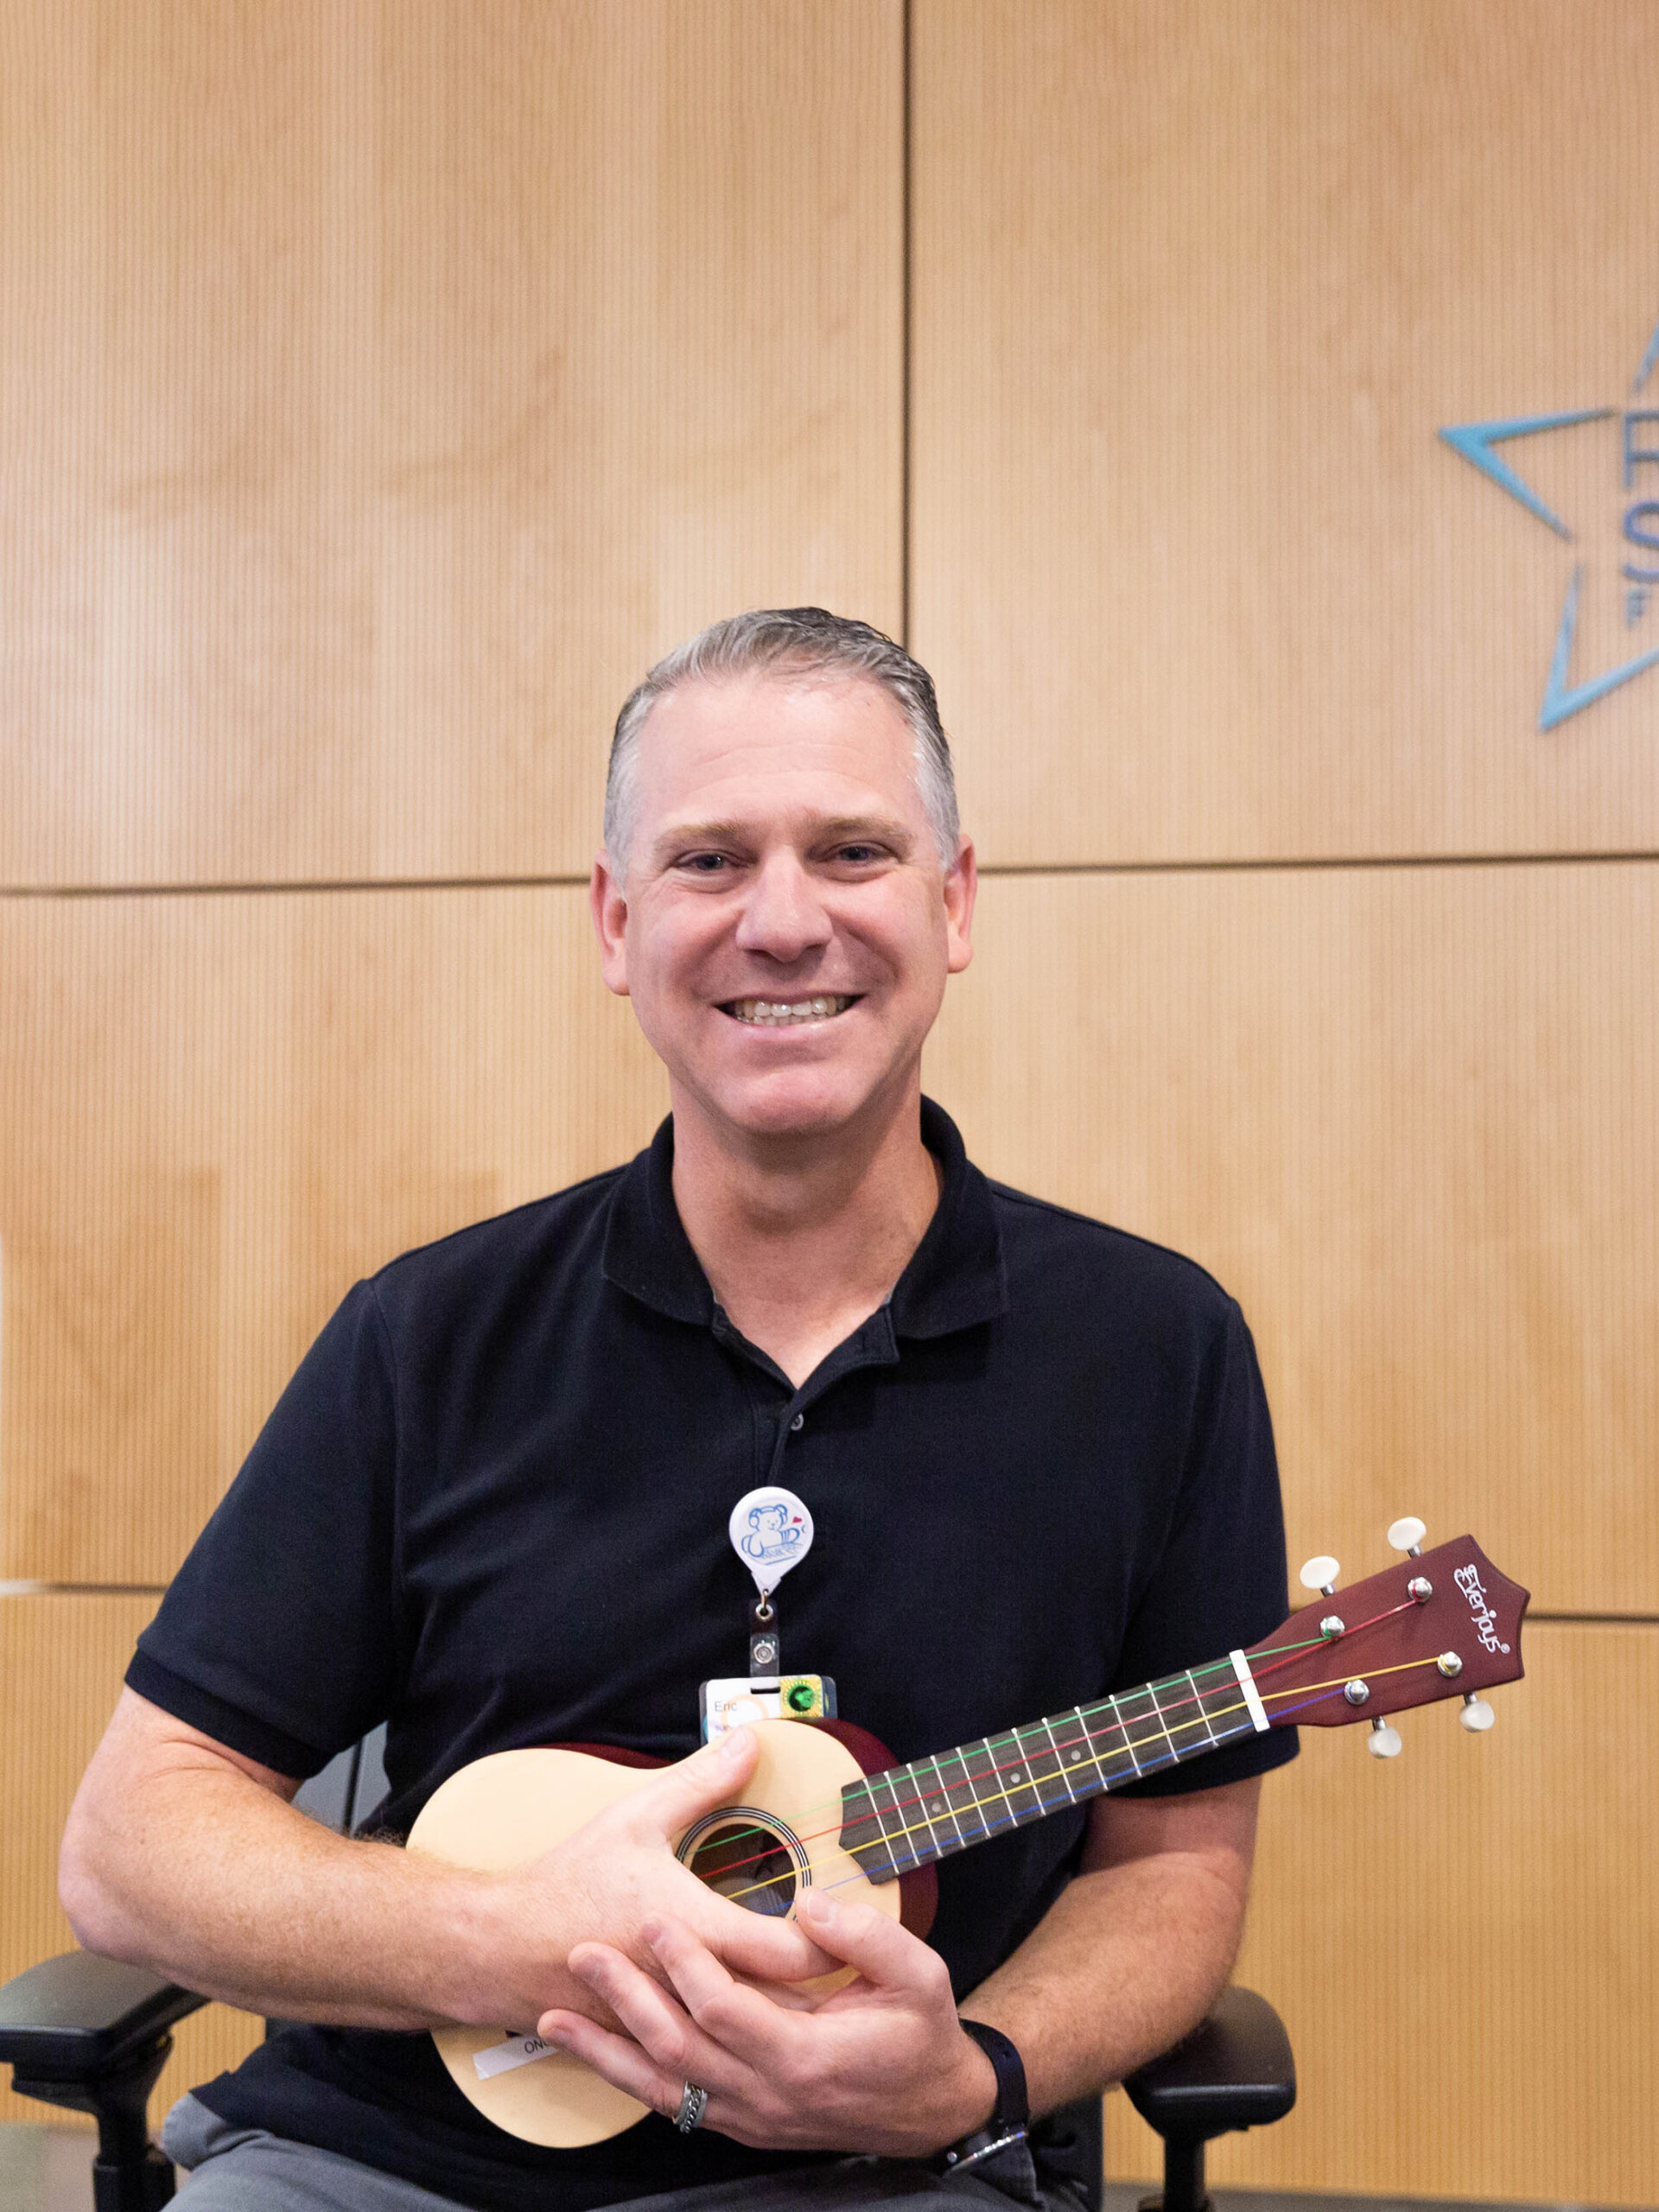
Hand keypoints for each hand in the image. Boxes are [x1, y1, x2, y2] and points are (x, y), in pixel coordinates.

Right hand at [473, 1729, 836, 2031]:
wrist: (502, 1945)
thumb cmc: (570, 1879)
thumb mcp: (637, 1814)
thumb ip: (701, 1780)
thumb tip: (749, 1741)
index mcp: (692, 1928)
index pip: (783, 1953)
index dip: (826, 1945)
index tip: (847, 1928)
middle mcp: (686, 1983)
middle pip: (777, 2004)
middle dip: (819, 1994)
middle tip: (858, 1974)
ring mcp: (669, 2020)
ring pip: (747, 2036)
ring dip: (784, 2023)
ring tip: (828, 2011)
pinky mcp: (652, 2039)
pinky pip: (709, 2050)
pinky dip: (739, 2041)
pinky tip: (764, 2033)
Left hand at [534, 1885, 998, 2154]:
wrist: (932, 2112)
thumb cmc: (923, 2036)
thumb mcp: (920, 1976)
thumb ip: (864, 1937)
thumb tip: (808, 1904)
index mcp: (804, 2057)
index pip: (722, 2008)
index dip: (682, 1964)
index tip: (652, 1920)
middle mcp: (765, 2096)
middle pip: (675, 2048)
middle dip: (623, 2000)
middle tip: (582, 1954)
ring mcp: (749, 2117)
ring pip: (661, 2087)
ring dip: (605, 2052)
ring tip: (554, 2017)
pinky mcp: (740, 2123)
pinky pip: (673, 2103)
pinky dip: (628, 2079)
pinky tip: (598, 2054)